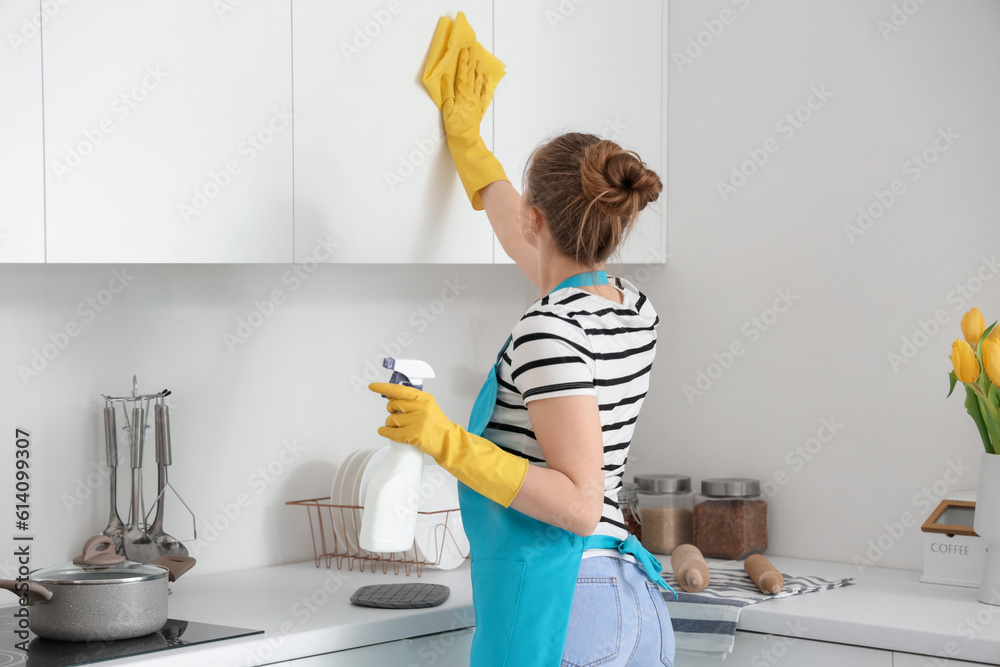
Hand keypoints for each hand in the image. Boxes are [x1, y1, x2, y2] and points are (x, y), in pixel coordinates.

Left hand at [368, 382, 527, 507]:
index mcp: (424, 398)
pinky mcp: (413, 435)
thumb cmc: (437, 425)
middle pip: (393, 405)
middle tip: (398, 416)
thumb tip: (391, 396)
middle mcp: (421, 407)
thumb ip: (413, 401)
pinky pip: (391, 432)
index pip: (400, 390)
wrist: (450, 442)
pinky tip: (385, 432)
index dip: (384, 387)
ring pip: (391, 419)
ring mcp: (417, 421)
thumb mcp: (428, 407)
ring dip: (390, 424)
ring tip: (399, 428)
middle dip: (392, 411)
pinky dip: (385, 432)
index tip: (372, 386)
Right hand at [441, 46, 500, 138]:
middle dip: (472, 61)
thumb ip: (447, 91)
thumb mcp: (447, 108)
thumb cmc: (454, 125)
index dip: (463, 61)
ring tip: (479, 61)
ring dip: (478, 70)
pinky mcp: (479, 108)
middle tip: (473, 49)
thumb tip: (446, 77)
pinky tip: (485, 80)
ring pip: (478, 82)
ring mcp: (476, 101)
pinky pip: (483, 94)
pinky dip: (484, 85)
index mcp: (462, 94)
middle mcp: (471, 95)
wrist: (466, 139)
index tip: (465, 50)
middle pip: (472, 75)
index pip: (462, 74)